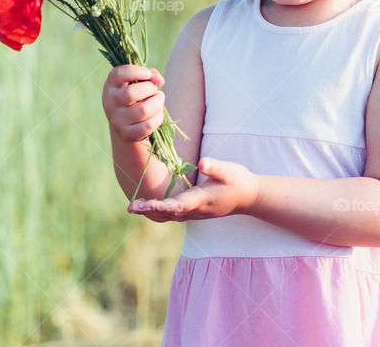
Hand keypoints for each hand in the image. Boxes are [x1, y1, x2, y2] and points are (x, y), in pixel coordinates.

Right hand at [102, 65, 165, 142]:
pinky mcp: (128, 133)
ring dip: (157, 102)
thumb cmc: (135, 97)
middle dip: (150, 88)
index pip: (119, 74)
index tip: (148, 74)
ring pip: (143, 110)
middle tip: (154, 89)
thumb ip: (150, 75)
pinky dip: (158, 117)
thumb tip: (159, 81)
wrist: (125, 125)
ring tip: (159, 99)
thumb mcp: (137, 82)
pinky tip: (158, 113)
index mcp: (111, 86)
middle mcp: (110, 103)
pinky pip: (148, 125)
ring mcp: (118, 120)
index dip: (136, 71)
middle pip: (131, 93)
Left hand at [127, 158, 257, 221]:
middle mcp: (195, 210)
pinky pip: (172, 215)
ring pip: (168, 216)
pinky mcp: (193, 212)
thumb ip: (216, 168)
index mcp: (202, 200)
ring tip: (132, 207)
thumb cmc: (238, 180)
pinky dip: (157, 212)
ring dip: (150, 213)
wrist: (248, 198)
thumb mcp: (230, 171)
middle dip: (149, 210)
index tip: (148, 203)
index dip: (164, 205)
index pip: (180, 205)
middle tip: (131, 207)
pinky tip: (145, 207)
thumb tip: (203, 163)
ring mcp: (194, 214)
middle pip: (169, 213)